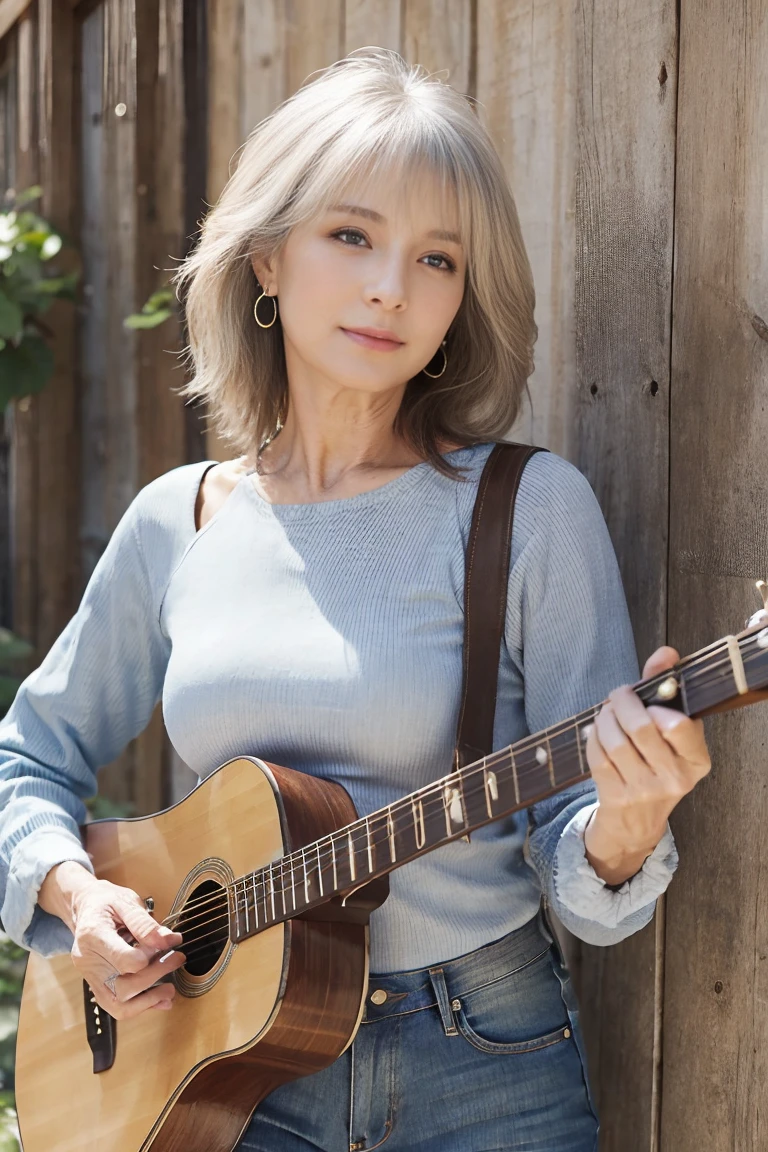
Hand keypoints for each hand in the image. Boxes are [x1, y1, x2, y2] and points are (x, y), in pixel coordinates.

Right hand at [39, 862, 184, 1019]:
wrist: (85, 907)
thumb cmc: (105, 902)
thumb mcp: (126, 901)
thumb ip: (145, 923)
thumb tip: (168, 940)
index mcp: (93, 935)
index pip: (123, 960)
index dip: (150, 957)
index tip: (168, 944)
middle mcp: (88, 960)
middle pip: (122, 986)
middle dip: (155, 976)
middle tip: (176, 959)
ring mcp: (90, 976)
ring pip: (117, 1004)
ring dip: (148, 1000)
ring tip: (170, 989)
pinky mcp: (96, 985)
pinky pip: (115, 1005)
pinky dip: (140, 1006)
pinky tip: (159, 999)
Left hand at [583, 645, 710, 885]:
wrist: (636, 820)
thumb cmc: (656, 762)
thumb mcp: (670, 729)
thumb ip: (666, 687)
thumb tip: (665, 653)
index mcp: (696, 759)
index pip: (679, 724)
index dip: (656, 704)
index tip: (649, 699)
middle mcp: (675, 779)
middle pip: (640, 726)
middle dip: (623, 701)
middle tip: (619, 695)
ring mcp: (644, 791)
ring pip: (615, 740)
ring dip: (604, 718)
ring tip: (607, 712)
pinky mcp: (616, 797)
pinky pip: (597, 756)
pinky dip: (593, 737)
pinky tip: (597, 732)